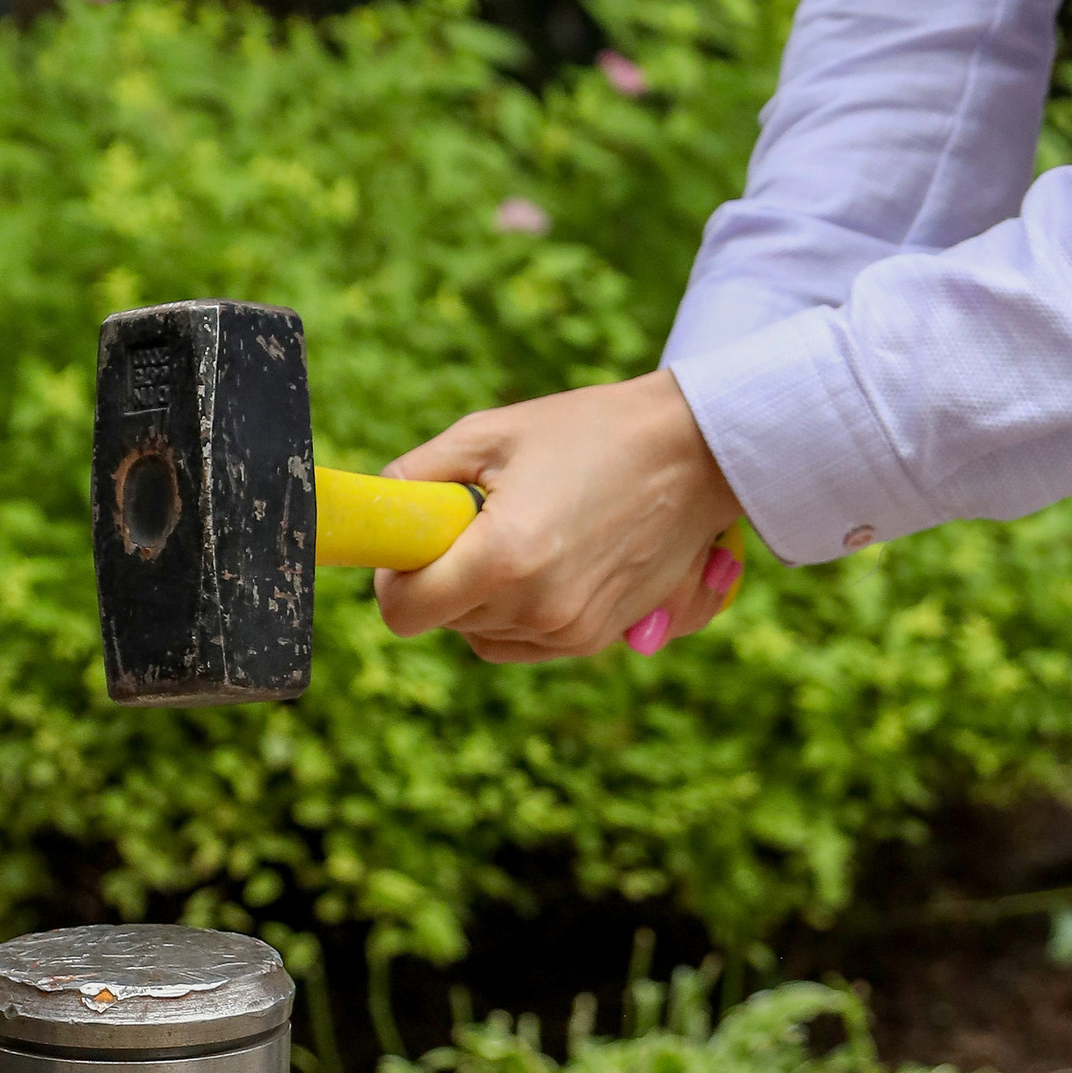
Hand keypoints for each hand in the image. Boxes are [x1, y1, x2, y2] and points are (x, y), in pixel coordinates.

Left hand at [372, 372, 745, 664]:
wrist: (693, 453)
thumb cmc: (590, 430)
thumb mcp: (490, 433)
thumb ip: (416, 474)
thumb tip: (378, 509)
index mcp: (505, 557)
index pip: (403, 611)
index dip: (393, 577)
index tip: (415, 541)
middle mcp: (538, 609)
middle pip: (440, 621)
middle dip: (441, 575)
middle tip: (478, 519)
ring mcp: (571, 632)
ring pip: (479, 635)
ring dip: (479, 597)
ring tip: (522, 532)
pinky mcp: (597, 640)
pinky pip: (522, 642)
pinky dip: (517, 610)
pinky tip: (548, 557)